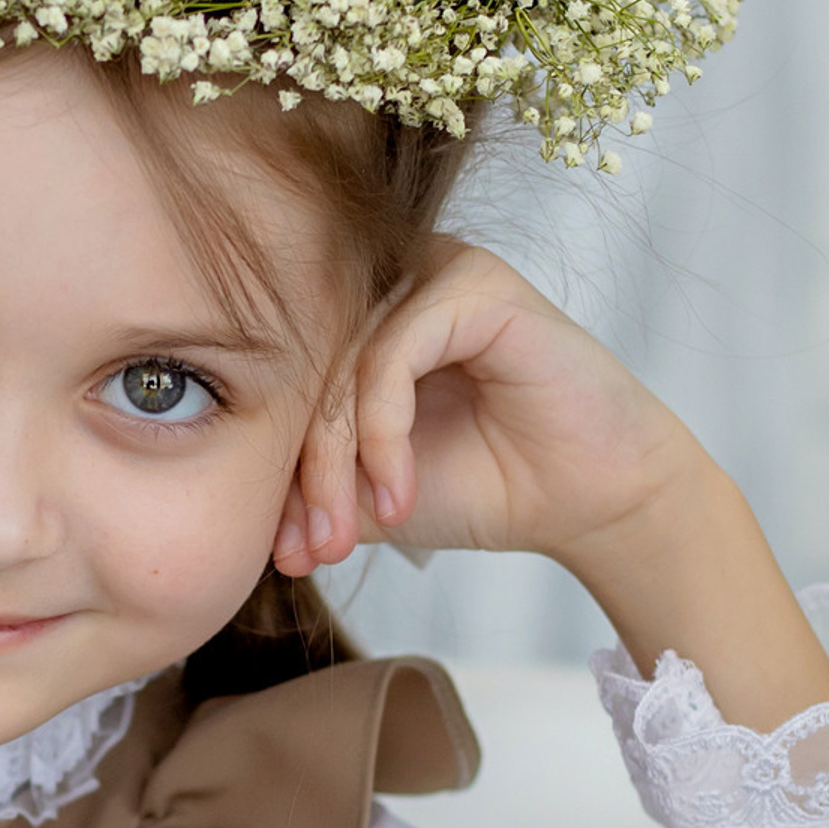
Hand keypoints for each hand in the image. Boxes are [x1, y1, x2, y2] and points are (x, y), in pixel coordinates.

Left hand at [274, 241, 828, 734]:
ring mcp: (432, 273)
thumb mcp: (370, 494)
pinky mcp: (473, 283)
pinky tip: (397, 494)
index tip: (286, 554)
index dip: (275, 471)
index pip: (285, 384)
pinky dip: (382, 435)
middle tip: (309, 550)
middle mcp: (391, 282)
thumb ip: (308, 486)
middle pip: (307, 372)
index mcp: (360, 318)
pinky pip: (392, 354)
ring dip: (337, 463)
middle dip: (302, 476)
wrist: (590, 501)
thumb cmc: (487, 484)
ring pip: (343, 366)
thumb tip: (238, 515)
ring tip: (350, 531)